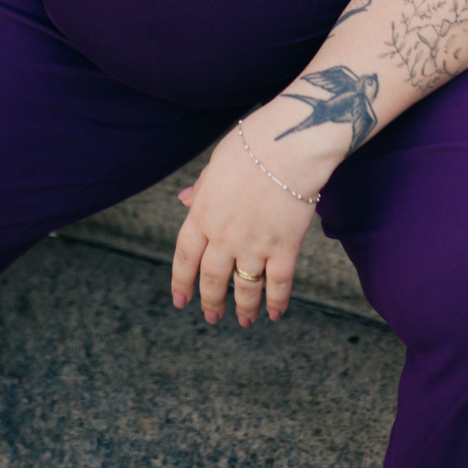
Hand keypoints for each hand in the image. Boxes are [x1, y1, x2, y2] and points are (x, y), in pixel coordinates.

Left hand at [169, 101, 336, 328]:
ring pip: (245, 288)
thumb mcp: (215, 164)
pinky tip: (274, 314)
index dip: (182, 282)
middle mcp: (224, 237)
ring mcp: (254, 245)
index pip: (185, 257)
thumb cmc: (251, 146)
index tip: (181, 300)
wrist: (286, 146)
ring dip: (243, 308)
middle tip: (212, 317)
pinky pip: (278, 284)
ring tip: (243, 321)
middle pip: (212, 279)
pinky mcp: (284, 248)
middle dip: (211, 301)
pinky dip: (276, 302)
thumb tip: (183, 199)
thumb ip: (201, 188)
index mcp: (202, 214)